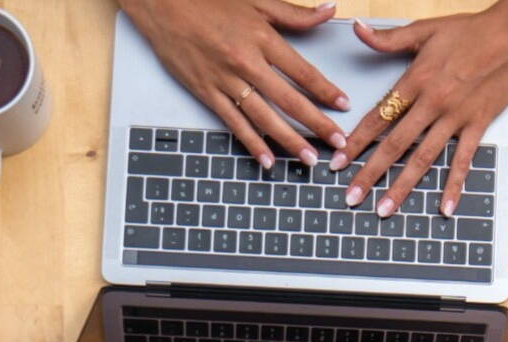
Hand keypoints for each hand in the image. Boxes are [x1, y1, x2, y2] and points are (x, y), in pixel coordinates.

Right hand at [120, 0, 350, 167]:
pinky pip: (233, 123)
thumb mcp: (256, 1)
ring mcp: (225, 81)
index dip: (325, 90)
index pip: (302, 71)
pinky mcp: (206, 93)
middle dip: (317, 124)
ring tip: (308, 158)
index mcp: (262, 39)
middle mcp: (246, 63)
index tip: (343, 105)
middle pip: (289, 100)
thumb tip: (330, 11)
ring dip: (289, 140)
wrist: (163, 5)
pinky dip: (251, 143)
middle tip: (337, 143)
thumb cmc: (208, 1)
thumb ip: (295, 13)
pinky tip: (266, 159)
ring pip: (264, 118)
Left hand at [334, 0, 507, 217]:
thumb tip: (357, 31)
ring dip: (402, 186)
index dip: (355, 142)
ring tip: (385, 209)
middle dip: (370, 173)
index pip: (377, 117)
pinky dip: (454, 185)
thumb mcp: (424, 29)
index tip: (338, 162)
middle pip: (394, 145)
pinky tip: (444, 208)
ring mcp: (455, 117)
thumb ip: (388, 38)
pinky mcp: (477, 124)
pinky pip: (463, 160)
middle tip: (351, 197)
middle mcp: (432, 103)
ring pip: (423, 158)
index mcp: (415, 80)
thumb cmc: (470, 30)